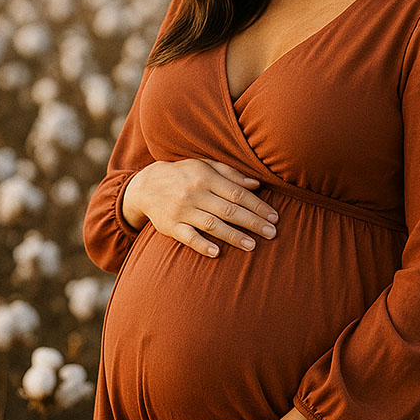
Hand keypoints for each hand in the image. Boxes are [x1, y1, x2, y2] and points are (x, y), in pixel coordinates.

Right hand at [121, 158, 278, 256]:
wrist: (145, 186)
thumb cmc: (184, 176)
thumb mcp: (205, 167)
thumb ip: (231, 174)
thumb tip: (257, 184)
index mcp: (205, 177)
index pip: (237, 193)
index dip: (257, 205)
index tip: (274, 216)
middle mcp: (194, 193)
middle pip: (228, 209)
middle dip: (252, 222)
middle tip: (272, 233)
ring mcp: (181, 210)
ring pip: (211, 224)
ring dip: (233, 236)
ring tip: (252, 245)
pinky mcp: (170, 226)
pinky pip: (187, 237)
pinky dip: (201, 245)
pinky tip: (216, 253)